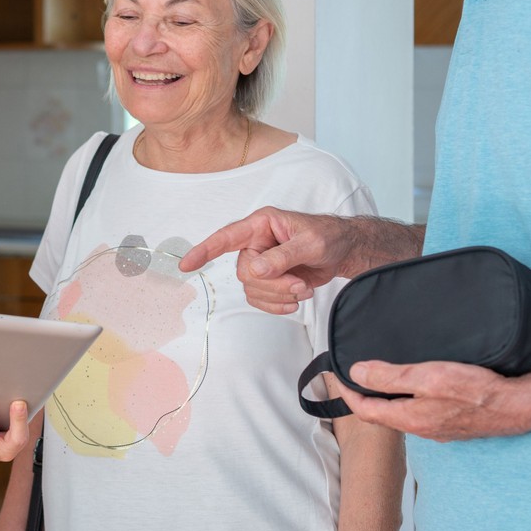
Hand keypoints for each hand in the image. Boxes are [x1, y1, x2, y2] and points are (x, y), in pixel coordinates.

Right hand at [178, 208, 355, 313]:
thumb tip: (256, 269)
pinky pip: (259, 300)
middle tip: (299, 284)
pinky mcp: (267, 280)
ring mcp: (260, 263)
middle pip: (245, 272)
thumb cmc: (328, 237)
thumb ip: (283, 256)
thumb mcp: (310, 243)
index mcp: (261, 225)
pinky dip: (277, 305)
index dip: (204, 250)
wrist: (343, 252)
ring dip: (279, 296)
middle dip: (273, 285)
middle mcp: (256, 243)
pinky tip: (294, 301)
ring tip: (303, 289)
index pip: (226, 237)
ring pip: (252, 289)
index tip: (186, 264)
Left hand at [340, 360, 530, 440]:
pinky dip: (409, 400)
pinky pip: (421, 413)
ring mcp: (438, 429)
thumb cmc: (477, 392)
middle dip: (365, 397)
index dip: (348, 394)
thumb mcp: (428, 377)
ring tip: (383, 378)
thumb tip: (357, 372)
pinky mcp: (453, 424)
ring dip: (388, 398)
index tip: (338, 378)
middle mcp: (421, 429)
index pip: (365, 410)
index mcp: (409, 418)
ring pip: (402, 414)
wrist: (517, 407)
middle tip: (356, 377)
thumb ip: (390, 376)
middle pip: (382, 415)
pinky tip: (419, 388)